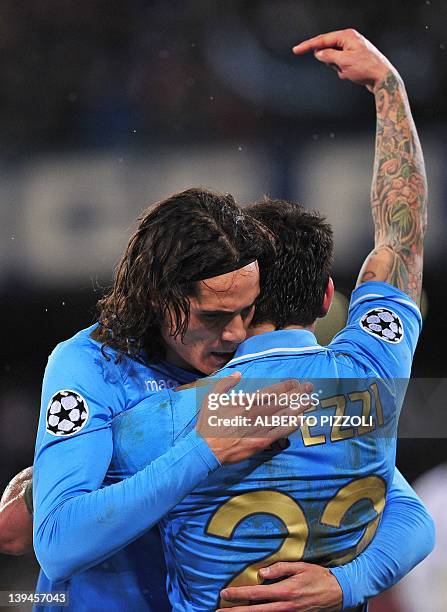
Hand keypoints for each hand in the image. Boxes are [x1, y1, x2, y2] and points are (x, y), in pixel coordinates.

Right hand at [196, 374, 312, 463]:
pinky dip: (291, 425)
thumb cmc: (208, 423)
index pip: (271, 391)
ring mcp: (260, 428)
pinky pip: (280, 432)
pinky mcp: (261, 442)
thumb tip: (238, 375)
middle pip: (281, 401)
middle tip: (309, 388)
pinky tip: (300, 420)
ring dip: (298, 407)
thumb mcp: (211, 398)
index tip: (295, 382)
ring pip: (284, 415)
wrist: (205, 449)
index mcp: (245, 402)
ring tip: (310, 401)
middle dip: (297, 394)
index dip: (285, 386)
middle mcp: (255, 413)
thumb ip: (225, 384)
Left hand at [218, 561, 342, 611]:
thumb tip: (261, 573)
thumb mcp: (300, 567)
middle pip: (255, 611)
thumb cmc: (318, 576)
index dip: (239, 595)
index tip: (224, 594)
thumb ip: (279, 569)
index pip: (256, 593)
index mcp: (285, 591)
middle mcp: (285, 606)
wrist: (338, 593)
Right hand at [293, 29, 396, 92]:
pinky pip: (340, 65)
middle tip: (341, 68)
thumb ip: (328, 56)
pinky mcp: (354, 58)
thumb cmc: (366, 68)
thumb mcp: (343, 62)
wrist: (383, 78)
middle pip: (328, 49)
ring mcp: (352, 48)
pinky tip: (352, 74)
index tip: (296, 50)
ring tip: (349, 72)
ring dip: (337, 68)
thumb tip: (318, 53)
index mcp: (347, 36)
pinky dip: (343, 71)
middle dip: (329, 61)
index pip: (322, 40)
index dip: (308, 46)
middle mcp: (349, 39)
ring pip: (333, 59)